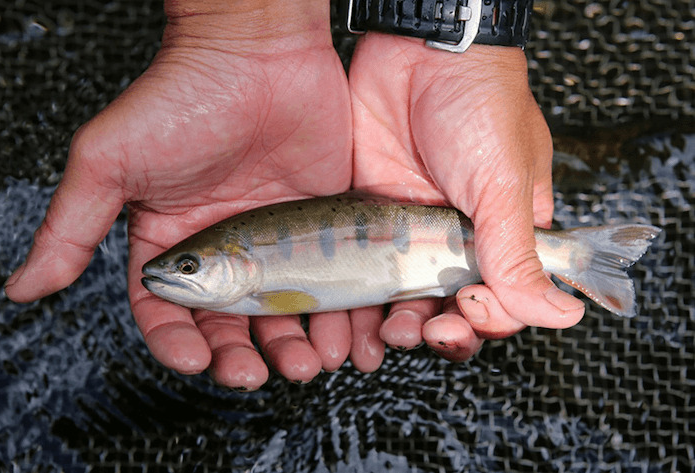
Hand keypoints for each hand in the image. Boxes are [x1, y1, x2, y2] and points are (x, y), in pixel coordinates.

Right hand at [4, 0, 379, 389]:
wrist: (259, 48)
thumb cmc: (181, 94)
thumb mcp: (111, 161)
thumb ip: (72, 227)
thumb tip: (21, 286)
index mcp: (172, 241)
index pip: (168, 310)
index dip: (178, 342)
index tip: (197, 360)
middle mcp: (224, 247)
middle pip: (232, 322)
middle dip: (244, 355)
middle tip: (260, 373)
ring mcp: (274, 239)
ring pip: (284, 311)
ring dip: (293, 344)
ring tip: (308, 362)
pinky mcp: (318, 225)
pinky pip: (329, 280)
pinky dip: (335, 314)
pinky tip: (341, 334)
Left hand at [349, 34, 584, 359]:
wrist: (416, 49)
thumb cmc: (478, 103)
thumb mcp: (503, 181)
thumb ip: (518, 252)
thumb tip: (561, 313)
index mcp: (505, 231)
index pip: (505, 298)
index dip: (490, 318)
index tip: (471, 309)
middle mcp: (458, 237)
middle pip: (452, 308)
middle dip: (442, 332)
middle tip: (426, 331)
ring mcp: (413, 229)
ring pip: (406, 297)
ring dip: (400, 325)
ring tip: (388, 331)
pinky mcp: (373, 216)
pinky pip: (366, 268)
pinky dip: (361, 299)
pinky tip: (353, 315)